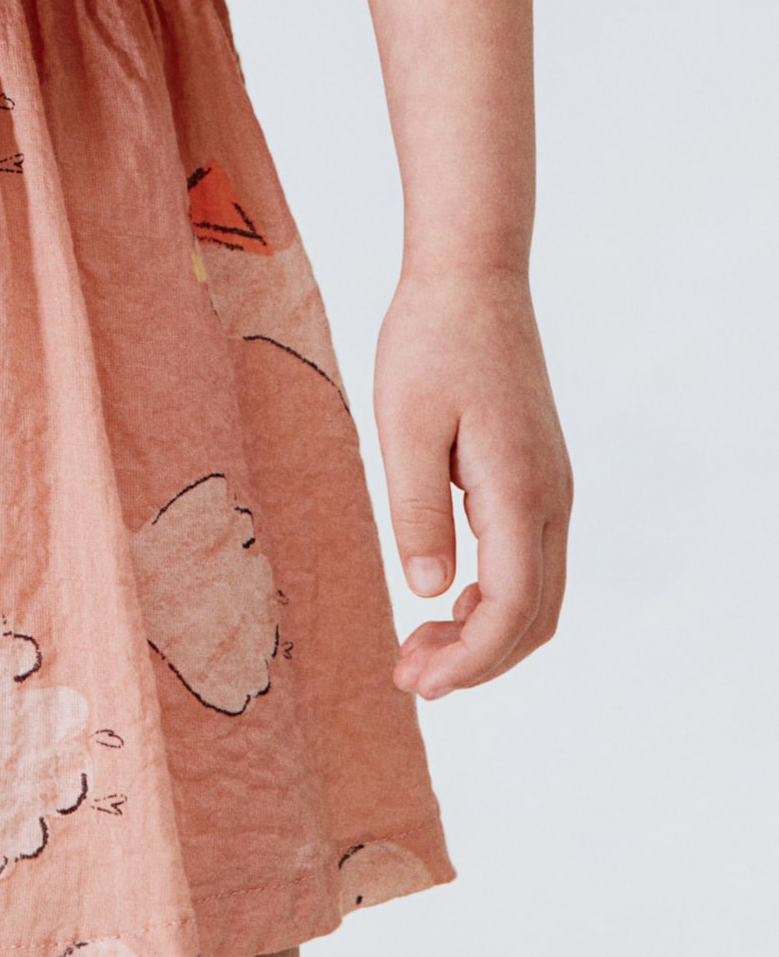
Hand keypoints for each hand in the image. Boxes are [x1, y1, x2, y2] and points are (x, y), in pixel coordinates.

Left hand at [376, 266, 570, 697]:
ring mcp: (552, 485)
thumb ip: (416, 509)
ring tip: (419, 646)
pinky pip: (530, 558)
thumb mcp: (404, 423)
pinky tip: (445, 594)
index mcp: (519, 493)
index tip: (417, 684)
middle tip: (409, 677)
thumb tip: (428, 591)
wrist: (473, 273)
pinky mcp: (538, 471)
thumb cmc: (431, 339)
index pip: (509, 611)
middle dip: (477, 662)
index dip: (468, 662)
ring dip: (485, 632)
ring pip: (538, 592)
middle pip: (534, 617)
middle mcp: (551, 498)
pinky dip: (494, 595)